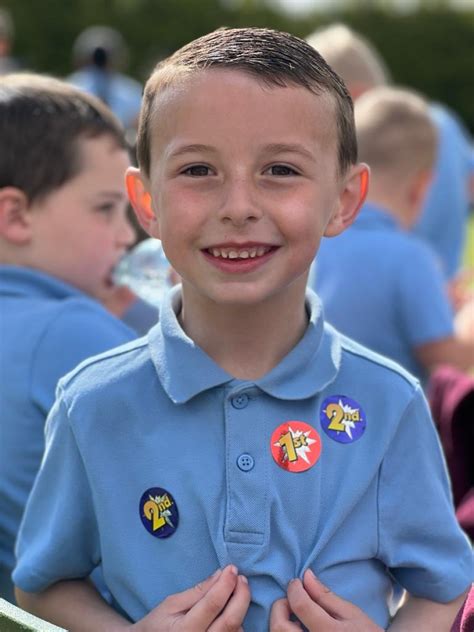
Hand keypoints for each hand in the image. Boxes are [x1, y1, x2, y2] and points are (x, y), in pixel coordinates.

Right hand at [130, 564, 249, 631]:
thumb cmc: (158, 625)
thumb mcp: (171, 604)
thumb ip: (197, 591)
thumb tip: (220, 574)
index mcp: (184, 631)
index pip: (212, 605)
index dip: (225, 584)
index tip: (232, 568)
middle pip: (231, 622)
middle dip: (241, 597)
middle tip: (242, 578)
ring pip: (236, 631)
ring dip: (239, 610)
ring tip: (235, 593)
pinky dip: (237, 624)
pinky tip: (231, 611)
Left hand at [270, 569, 382, 630]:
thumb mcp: (352, 613)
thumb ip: (325, 596)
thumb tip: (306, 576)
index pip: (299, 605)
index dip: (294, 588)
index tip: (296, 582)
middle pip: (279, 626)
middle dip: (281, 607)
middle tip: (293, 601)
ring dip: (282, 622)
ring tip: (297, 617)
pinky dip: (287, 631)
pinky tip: (299, 629)